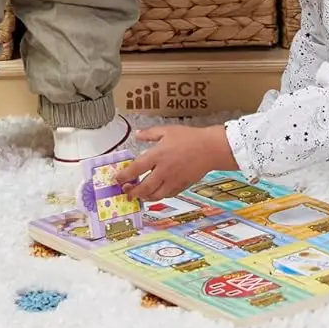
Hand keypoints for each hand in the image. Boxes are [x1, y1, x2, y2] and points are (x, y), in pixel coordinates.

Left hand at [113, 124, 236, 199]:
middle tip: (126, 192)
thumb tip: (137, 134)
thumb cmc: (190, 138)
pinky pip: (168, 195)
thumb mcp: (168, 130)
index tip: (118, 179)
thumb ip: (150, 134)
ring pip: (155, 195)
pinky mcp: (182, 185)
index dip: (124, 176)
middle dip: (132, 192)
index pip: (135, 169)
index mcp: (157, 155)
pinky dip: (160, 196)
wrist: (210, 148)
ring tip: (140, 195)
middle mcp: (163, 170)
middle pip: (143, 187)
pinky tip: (157, 192)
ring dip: (144, 197)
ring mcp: (173, 180)